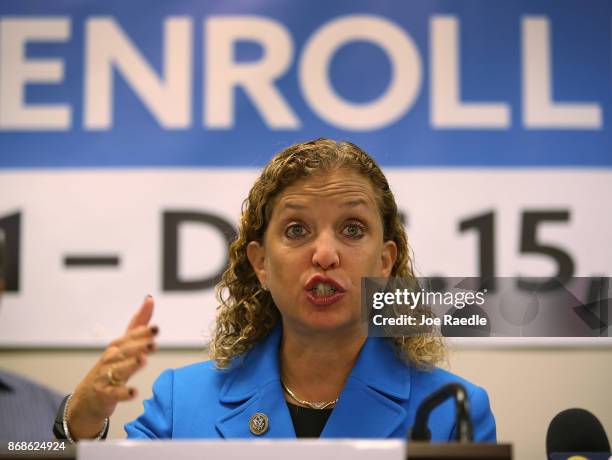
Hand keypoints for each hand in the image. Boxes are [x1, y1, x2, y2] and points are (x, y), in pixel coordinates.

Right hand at [66, 295, 157, 439]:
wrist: (88, 398)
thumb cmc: (110, 367)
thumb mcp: (124, 345)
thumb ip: (138, 323)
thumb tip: (149, 299)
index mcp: (117, 346)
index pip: (130, 337)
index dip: (142, 333)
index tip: (156, 329)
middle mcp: (110, 359)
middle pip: (125, 351)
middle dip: (139, 346)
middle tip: (153, 343)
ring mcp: (105, 376)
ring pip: (119, 369)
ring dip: (131, 365)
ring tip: (143, 361)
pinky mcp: (104, 393)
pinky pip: (114, 393)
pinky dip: (123, 393)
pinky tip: (133, 392)